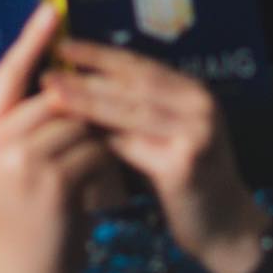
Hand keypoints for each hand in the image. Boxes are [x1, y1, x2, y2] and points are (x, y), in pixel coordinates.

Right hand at [0, 4, 125, 272]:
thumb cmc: (27, 216)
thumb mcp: (12, 165)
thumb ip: (25, 125)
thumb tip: (60, 78)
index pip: (8, 73)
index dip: (31, 40)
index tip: (53, 9)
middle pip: (55, 97)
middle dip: (88, 109)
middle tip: (108, 127)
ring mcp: (19, 160)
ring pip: (79, 123)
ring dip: (101, 142)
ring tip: (106, 171)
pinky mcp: (51, 181)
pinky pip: (94, 150)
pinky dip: (107, 167)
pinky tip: (107, 193)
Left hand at [41, 42, 267, 272]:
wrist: (224, 227)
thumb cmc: (185, 180)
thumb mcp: (165, 134)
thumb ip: (135, 110)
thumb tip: (80, 82)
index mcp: (193, 91)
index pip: (139, 65)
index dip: (100, 54)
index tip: (63, 45)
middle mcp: (199, 106)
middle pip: (132, 85)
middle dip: (86, 77)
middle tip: (47, 71)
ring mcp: (195, 134)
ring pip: (128, 112)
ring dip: (86, 103)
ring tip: (51, 96)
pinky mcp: (184, 165)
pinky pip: (131, 147)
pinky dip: (100, 140)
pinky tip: (72, 137)